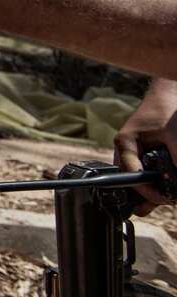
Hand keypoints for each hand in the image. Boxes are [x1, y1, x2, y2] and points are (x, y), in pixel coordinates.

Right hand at [114, 78, 176, 213]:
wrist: (167, 95)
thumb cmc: (166, 111)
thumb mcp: (174, 136)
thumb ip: (176, 159)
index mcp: (125, 143)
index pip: (131, 175)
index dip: (148, 191)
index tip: (167, 199)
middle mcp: (125, 150)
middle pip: (129, 181)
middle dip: (146, 196)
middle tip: (166, 202)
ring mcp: (132, 152)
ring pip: (136, 178)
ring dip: (151, 189)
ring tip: (167, 198)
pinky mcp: (142, 153)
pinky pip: (143, 171)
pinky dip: (155, 180)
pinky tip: (165, 187)